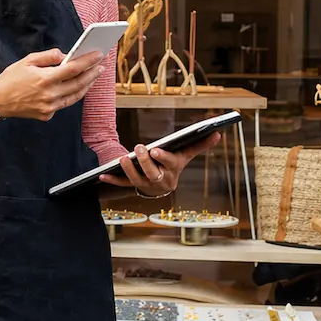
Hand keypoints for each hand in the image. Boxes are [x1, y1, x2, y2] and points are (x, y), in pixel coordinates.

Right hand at [0, 48, 104, 120]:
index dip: (88, 61)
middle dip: (92, 74)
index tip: (98, 55)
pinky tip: (76, 88)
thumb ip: (48, 56)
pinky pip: (63, 104)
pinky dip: (71, 95)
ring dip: (86, 86)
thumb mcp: (27, 60)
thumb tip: (65, 55)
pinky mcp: (47, 115)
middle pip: (79, 83)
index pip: (73, 68)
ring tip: (92, 77)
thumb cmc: (11, 78)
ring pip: (75, 96)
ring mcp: (49, 107)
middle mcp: (49, 95)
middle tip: (100, 66)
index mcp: (44, 79)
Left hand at [99, 132, 221, 196]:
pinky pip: (122, 185)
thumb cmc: (173, 165)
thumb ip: (199, 145)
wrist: (162, 186)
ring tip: (123, 158)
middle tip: (139, 148)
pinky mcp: (133, 187)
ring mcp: (146, 185)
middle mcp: (159, 181)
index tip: (156, 150)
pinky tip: (102, 175)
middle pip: (152, 173)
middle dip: (144, 162)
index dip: (163, 158)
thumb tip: (218, 133)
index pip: (169, 164)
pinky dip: (112, 180)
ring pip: (136, 180)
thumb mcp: (185, 156)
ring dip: (128, 170)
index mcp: (172, 171)